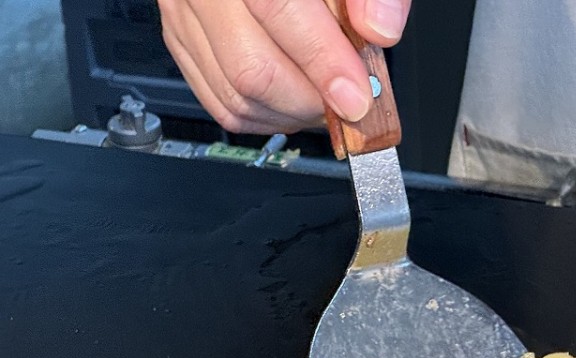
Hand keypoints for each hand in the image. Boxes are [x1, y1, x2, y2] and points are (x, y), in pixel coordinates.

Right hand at [158, 0, 410, 133]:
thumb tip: (380, 30)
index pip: (276, 8)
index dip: (322, 60)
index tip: (357, 96)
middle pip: (251, 68)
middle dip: (312, 99)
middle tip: (350, 98)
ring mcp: (184, 10)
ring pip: (236, 95)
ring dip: (294, 113)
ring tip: (327, 95)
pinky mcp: (182, 38)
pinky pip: (221, 102)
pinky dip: (268, 114)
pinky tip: (296, 98)